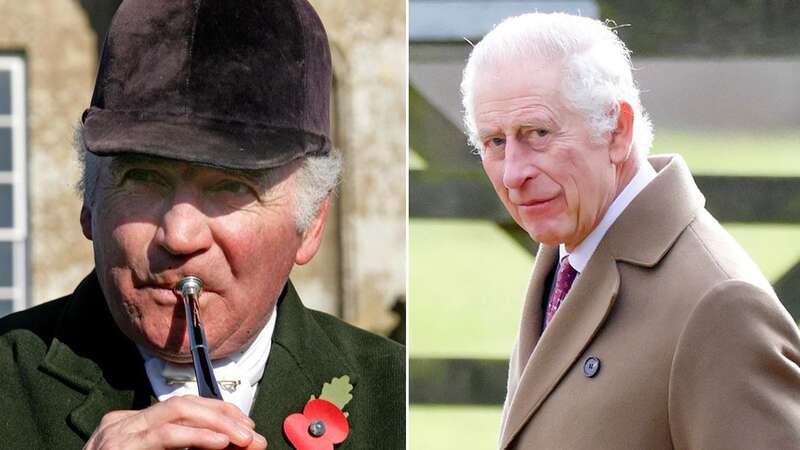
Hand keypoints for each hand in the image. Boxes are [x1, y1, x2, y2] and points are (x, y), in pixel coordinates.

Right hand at [84, 395, 267, 449]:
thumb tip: (233, 444)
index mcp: (131, 427)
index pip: (183, 407)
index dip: (219, 413)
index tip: (247, 427)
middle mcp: (121, 424)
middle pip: (183, 404)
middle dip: (224, 415)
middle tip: (253, 433)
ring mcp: (117, 433)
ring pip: (177, 411)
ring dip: (218, 422)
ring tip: (244, 437)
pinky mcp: (118, 449)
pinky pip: (165, 435)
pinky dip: (197, 436)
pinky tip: (221, 442)